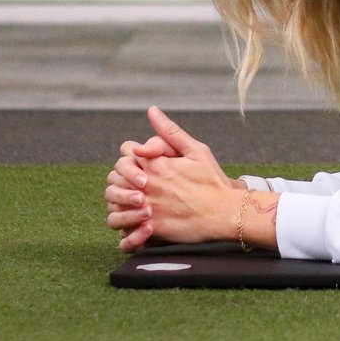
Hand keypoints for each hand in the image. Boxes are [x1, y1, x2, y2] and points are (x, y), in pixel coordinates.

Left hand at [112, 106, 238, 251]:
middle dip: (123, 177)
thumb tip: (152, 111)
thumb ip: (170, 131)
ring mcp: (147, 207)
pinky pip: (125, 226)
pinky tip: (139, 220)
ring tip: (136, 201)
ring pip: (115, 202)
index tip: (142, 161)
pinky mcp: (150, 229)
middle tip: (138, 182)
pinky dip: (127, 223)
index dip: (132, 155)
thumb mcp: (196, 150)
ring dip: (121, 200)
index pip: (125, 153)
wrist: (224, 214)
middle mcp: (147, 185)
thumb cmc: (212, 181)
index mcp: (156, 164)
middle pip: (115, 176)